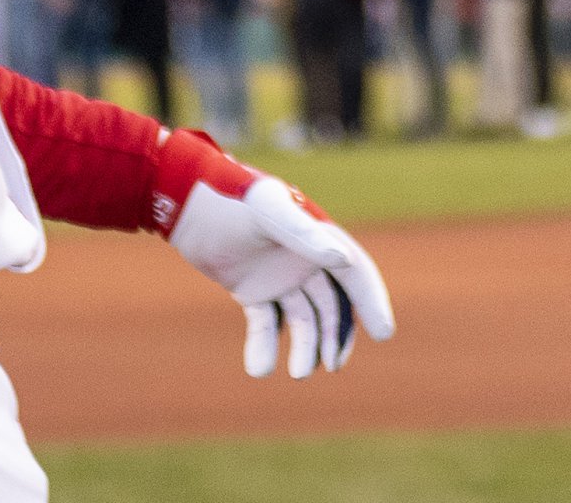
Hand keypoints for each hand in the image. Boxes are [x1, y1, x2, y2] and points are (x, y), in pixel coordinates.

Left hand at [159, 131, 395, 379]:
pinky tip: (259, 367)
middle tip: (331, 365)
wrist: (186, 200)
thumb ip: (306, 235)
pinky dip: (264, 344)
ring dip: (304, 346)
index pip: (356, 273)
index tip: (384, 333)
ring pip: (302, 319)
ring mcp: (278, 276)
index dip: (372, 301)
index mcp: (318, 237)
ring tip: (296, 372)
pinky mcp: (251, 289)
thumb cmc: (233, 197)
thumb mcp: (270, 213)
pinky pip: (265, 322)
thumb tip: (344, 259)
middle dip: (335, 336)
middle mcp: (304, 259)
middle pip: (332, 305)